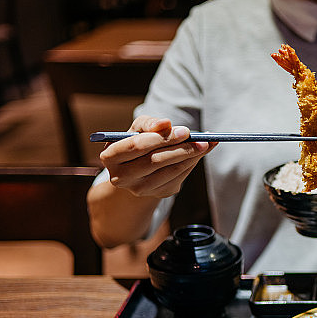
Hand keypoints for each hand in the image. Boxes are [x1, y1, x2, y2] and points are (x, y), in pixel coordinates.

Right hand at [99, 116, 216, 198]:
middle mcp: (121, 177)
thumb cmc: (138, 140)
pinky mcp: (158, 193)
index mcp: (110, 157)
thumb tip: (166, 123)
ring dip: (191, 156)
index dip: (161, 138)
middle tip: (201, 139)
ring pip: (171, 171)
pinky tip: (201, 152)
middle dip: (181, 148)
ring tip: (206, 144)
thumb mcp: (139, 128)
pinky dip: (192, 163)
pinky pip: (179, 177)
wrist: (139, 167)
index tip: (184, 131)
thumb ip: (150, 124)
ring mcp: (140, 189)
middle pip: (155, 161)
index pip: (137, 146)